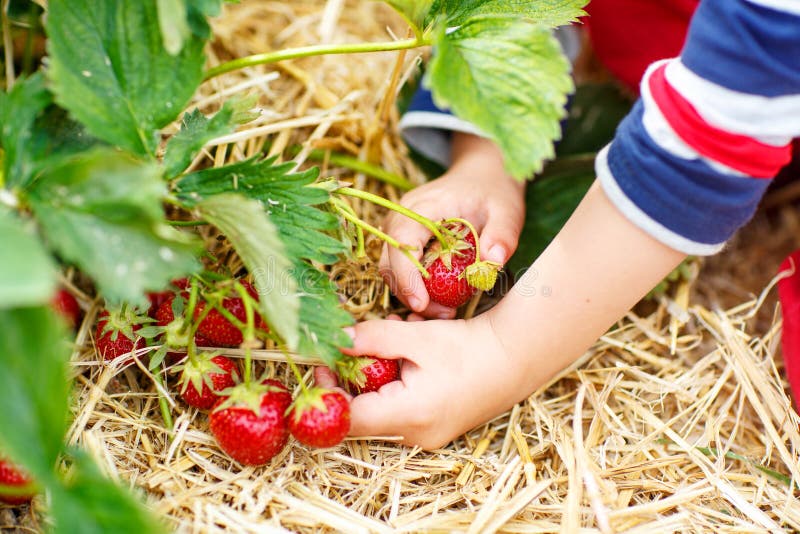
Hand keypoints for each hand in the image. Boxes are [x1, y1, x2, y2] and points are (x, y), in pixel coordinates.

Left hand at [315, 313, 533, 449]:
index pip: (347, 419)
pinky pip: (400, 407)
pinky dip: (396, 380)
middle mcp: (414, 436)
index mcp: (408, 417)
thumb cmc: (469, 347)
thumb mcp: (415, 337)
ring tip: (394, 335)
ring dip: (377, 372)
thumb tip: (335, 340)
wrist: (518, 356)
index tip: (323, 362)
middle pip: (362, 414)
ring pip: (381, 407)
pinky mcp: (434, 427)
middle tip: (359, 342)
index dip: (327, 392)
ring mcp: (425, 436)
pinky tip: (410, 350)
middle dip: (355, 375)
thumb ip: (371, 339)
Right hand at [381, 133, 524, 317]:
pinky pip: (401, 266)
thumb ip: (503, 235)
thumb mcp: (507, 210)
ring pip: (391, 268)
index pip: (401, 242)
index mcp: (423, 205)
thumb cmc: (494, 190)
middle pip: (390, 261)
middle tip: (443, 314)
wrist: (483, 174)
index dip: (407, 276)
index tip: (422, 304)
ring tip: (445, 310)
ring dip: (411, 293)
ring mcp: (400, 227)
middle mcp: (402, 216)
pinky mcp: (405, 237)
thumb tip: (493, 261)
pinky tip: (440, 299)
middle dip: (409, 293)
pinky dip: (415, 286)